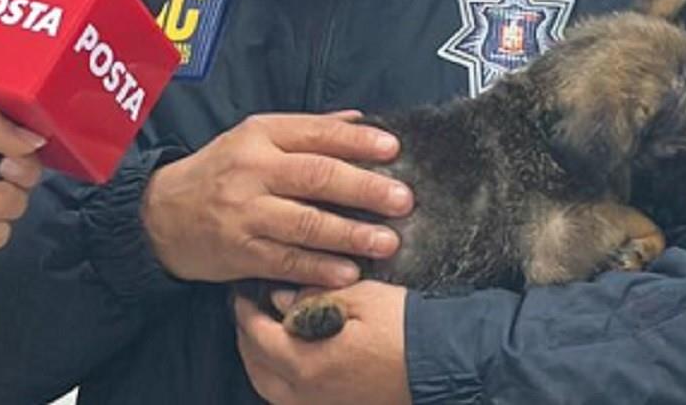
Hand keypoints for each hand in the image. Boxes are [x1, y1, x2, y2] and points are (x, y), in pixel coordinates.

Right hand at [142, 112, 411, 287]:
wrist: (162, 212)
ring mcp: (246, 213)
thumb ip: (309, 129)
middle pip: (317, 177)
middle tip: (402, 199)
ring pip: (305, 223)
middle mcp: (254, 170)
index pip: (317, 134)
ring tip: (386, 241)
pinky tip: (348, 271)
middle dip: (364, 188)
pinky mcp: (240, 252)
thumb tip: (362, 120)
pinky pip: (286, 261)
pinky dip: (319, 268)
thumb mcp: (257, 136)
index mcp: (261, 134)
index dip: (357, 141)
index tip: (393, 148)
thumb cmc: (221, 169)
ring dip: (350, 234)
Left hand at [234, 280, 410, 404]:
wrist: (443, 362)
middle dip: (247, 336)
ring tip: (265, 332)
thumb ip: (313, 298)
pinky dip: (280, 379)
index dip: (245, 312)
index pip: (258, 338)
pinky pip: (291, 400)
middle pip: (257, 368)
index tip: (242, 293)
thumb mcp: (358, 297)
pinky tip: (290, 360)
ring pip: (270, 389)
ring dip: (261, 360)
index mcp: (308, 365)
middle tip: (248, 310)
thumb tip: (281, 298)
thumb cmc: (404, 327)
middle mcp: (308, 396)